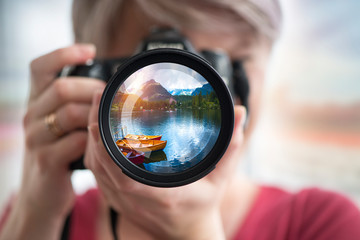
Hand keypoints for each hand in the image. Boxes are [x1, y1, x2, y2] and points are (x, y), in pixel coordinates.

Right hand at [0, 45, 104, 239]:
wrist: (41, 194)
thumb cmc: (59, 152)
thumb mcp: (61, 125)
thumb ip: (76, 104)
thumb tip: (108, 87)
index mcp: (36, 102)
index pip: (40, 67)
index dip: (64, 54)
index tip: (90, 50)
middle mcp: (32, 115)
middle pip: (62, 88)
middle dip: (93, 90)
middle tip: (113, 99)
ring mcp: (36, 138)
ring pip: (70, 112)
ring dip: (96, 115)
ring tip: (111, 121)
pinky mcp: (47, 160)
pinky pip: (76, 141)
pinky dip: (94, 140)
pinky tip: (102, 143)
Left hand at [85, 92, 246, 239]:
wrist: (186, 233)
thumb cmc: (203, 204)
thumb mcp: (221, 178)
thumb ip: (231, 146)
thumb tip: (240, 112)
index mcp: (162, 194)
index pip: (124, 174)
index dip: (106, 149)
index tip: (100, 119)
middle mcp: (137, 200)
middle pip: (102, 166)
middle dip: (93, 132)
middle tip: (96, 99)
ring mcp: (124, 202)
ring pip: (96, 170)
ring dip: (89, 140)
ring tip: (93, 109)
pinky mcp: (118, 201)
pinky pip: (98, 176)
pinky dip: (92, 153)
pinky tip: (95, 133)